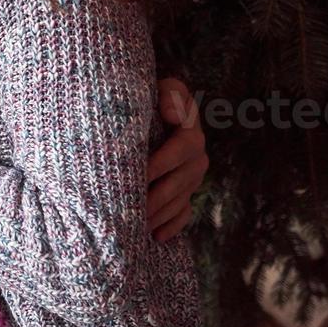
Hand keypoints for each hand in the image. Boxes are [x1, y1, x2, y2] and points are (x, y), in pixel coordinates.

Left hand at [145, 77, 207, 240]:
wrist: (148, 110)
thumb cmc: (150, 96)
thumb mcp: (163, 89)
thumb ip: (171, 95)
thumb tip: (172, 115)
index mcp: (190, 130)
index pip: (183, 147)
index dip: (162, 162)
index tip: (140, 174)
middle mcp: (196, 155)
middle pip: (180, 181)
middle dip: (156, 196)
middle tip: (131, 209)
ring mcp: (193, 176)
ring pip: (180, 200)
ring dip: (160, 214)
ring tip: (136, 226)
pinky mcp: (188, 191)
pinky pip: (185, 213)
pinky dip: (172, 226)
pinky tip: (157, 237)